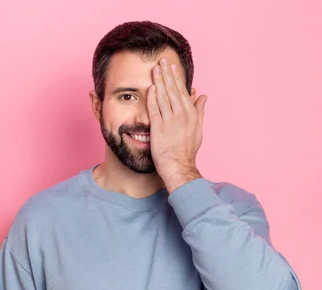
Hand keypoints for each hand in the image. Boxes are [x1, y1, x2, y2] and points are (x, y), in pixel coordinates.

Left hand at [147, 57, 206, 192]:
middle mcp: (181, 115)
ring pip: (163, 97)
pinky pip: (155, 109)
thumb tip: (202, 95)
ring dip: (159, 81)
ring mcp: (170, 121)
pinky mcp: (159, 128)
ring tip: (155, 69)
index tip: (172, 66)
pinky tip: (150, 87)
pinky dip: (153, 97)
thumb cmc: (187, 150)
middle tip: (161, 60)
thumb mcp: (198, 129)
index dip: (176, 77)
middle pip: (173, 90)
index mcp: (191, 114)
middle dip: (167, 74)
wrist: (178, 167)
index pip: (182, 91)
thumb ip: (199, 111)